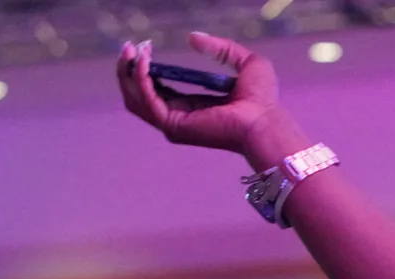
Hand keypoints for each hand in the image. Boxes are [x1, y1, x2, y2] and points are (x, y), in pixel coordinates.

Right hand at [116, 33, 282, 156]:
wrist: (265, 118)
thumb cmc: (262, 98)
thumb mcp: (246, 63)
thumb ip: (221, 48)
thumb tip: (192, 37)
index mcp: (192, 107)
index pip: (157, 91)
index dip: (145, 69)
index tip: (144, 47)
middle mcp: (179, 118)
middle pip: (138, 96)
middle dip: (128, 69)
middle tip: (130, 46)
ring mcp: (174, 124)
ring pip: (135, 99)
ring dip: (128, 72)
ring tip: (132, 50)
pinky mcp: (173, 124)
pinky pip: (146, 100)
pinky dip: (140, 78)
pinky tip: (144, 61)